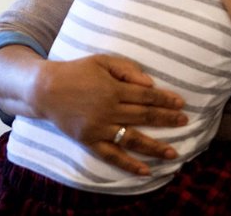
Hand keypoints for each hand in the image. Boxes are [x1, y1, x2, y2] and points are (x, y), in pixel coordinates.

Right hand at [34, 54, 187, 174]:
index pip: (146, 95)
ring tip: (174, 153)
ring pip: (133, 138)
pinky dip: (129, 164)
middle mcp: (109, 109)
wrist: (45, 90)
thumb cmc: (76, 71)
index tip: (181, 104)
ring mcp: (99, 127)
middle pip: (144, 116)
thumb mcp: (101, 61)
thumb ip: (126, 69)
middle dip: (167, 119)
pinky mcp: (89, 141)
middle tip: (184, 122)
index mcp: (113, 88)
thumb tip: (150, 84)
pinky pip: (112, 155)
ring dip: (155, 146)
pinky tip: (145, 170)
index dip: (165, 99)